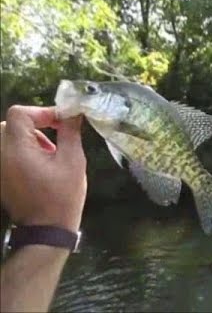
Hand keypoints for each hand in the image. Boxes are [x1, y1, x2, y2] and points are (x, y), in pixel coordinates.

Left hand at [0, 105, 86, 231]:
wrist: (47, 230)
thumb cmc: (63, 196)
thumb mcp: (74, 161)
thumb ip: (70, 132)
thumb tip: (73, 111)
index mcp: (16, 150)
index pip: (19, 114)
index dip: (42, 113)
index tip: (61, 123)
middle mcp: (0, 155)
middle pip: (10, 123)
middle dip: (34, 125)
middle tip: (55, 137)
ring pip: (7, 137)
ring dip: (28, 137)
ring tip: (50, 152)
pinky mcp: (1, 176)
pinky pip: (6, 152)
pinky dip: (22, 150)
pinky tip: (41, 164)